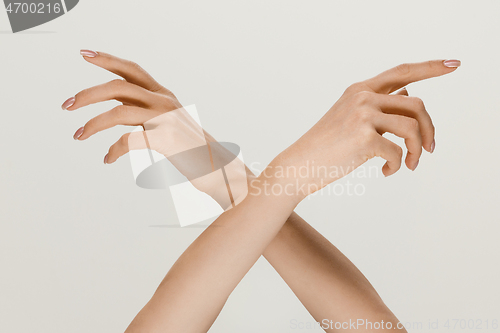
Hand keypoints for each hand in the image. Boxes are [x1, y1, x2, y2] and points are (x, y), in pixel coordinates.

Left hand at [64, 51, 247, 208]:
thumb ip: (152, 115)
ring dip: (94, 122)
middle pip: (119, 86)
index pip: (133, 70)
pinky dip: (113, 150)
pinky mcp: (165, 139)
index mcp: (165, 96)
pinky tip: (108, 159)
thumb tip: (127, 117)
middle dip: (89, 93)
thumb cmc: (196, 150)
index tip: (86, 54)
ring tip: (79, 134)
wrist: (222, 168)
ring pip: (119, 111)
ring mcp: (166, 119)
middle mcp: (164, 102)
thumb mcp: (173, 125)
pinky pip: (128, 140)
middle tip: (67, 104)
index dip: (108, 60)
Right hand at [268, 59, 460, 198]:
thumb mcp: (350, 118)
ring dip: (418, 150)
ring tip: (410, 164)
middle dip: (429, 129)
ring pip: (412, 127)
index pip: (402, 72)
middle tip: (430, 149)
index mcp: (360, 90)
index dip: (431, 68)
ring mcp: (362, 115)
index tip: (454, 66)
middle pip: (417, 104)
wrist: (298, 166)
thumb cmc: (325, 146)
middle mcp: (362, 97)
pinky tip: (387, 173)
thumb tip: (409, 99)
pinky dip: (398, 165)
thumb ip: (378, 107)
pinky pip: (397, 152)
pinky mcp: (363, 137)